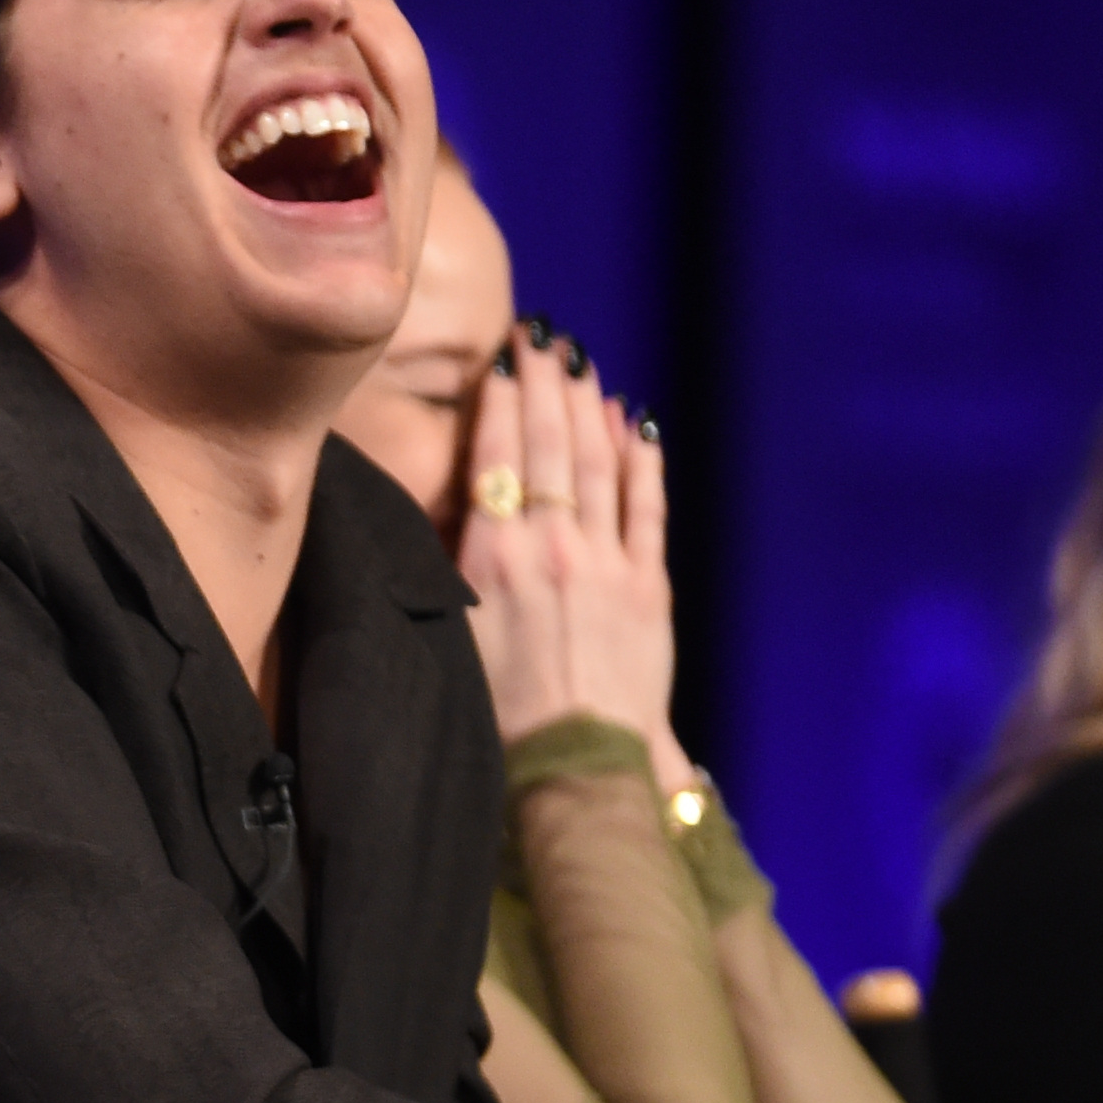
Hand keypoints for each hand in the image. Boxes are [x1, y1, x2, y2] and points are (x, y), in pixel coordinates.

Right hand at [456, 329, 682, 783]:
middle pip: (550, 447)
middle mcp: (552, 548)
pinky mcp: (648, 586)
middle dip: (545, 386)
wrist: (573, 765)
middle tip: (540, 337)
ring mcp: (606, 563)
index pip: (498, 459)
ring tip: (580, 365)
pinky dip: (640, 461)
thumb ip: (458, 565)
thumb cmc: (497, 715)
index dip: (503, 402)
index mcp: (493, 559)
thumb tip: (458, 507)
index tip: (503, 359)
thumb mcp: (454, 633)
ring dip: (589, 409)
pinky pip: (646, 508)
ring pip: (599, 466)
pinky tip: (634, 425)